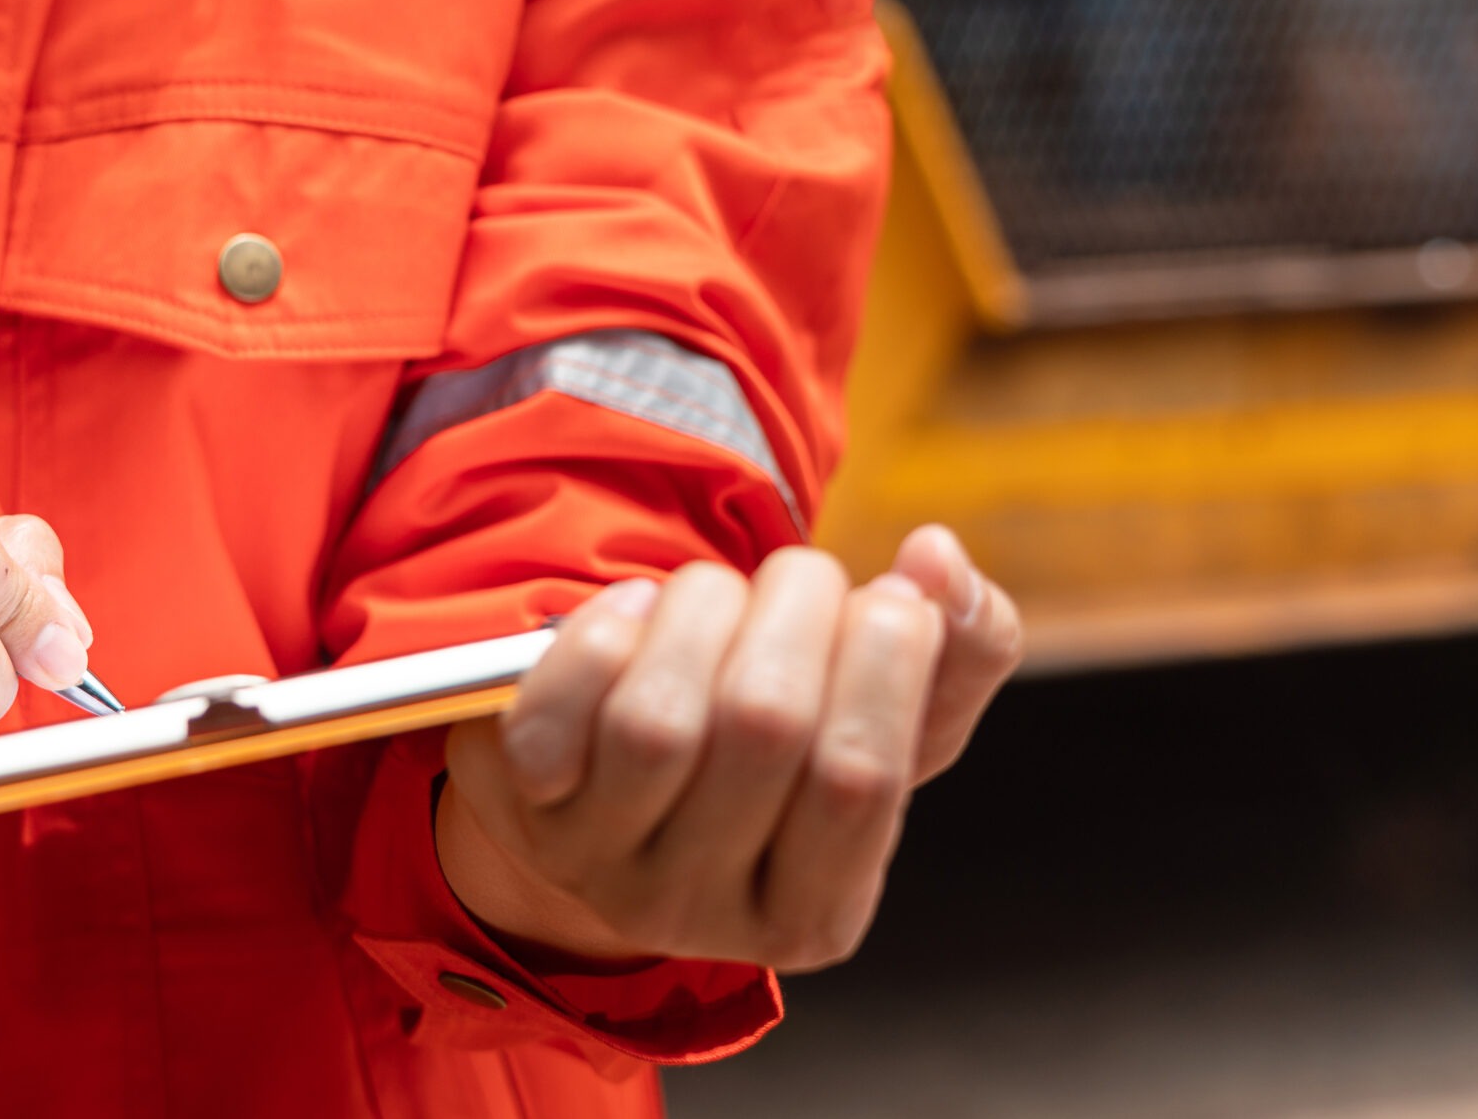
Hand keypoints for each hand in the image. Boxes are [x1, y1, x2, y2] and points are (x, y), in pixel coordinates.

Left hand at [436, 527, 1021, 969]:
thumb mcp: (882, 726)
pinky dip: (600, 635)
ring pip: (657, 719)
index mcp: (812, 916)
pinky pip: (555, 715)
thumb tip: (940, 561)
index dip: (886, 662)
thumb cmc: (777, 754)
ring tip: (721, 590)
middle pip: (761, 728)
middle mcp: (696, 912)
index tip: (892, 596)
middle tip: (805, 574)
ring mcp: (596, 865)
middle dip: (797, 610)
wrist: (614, 792)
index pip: (859, 777)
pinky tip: (637, 611)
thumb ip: (955, 652)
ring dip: (704, 609)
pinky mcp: (522, 807)